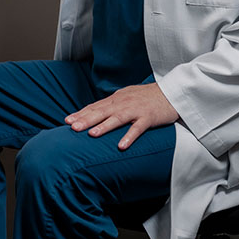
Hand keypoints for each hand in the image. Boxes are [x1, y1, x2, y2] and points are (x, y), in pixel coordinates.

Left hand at [64, 82, 178, 149]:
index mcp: (117, 99)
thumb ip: (112, 105)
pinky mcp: (149, 117)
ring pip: (117, 119)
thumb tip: (95, 112)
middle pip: (102, 112)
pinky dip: (129, 136)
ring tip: (91, 135)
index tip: (66, 121)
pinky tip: (121, 146)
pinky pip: (138, 128)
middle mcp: (123, 103)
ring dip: (104, 126)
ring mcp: (136, 110)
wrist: (172, 92)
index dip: (81, 113)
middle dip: (86, 120)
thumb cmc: (147, 97)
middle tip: (71, 127)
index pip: (95, 107)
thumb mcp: (126, 97)